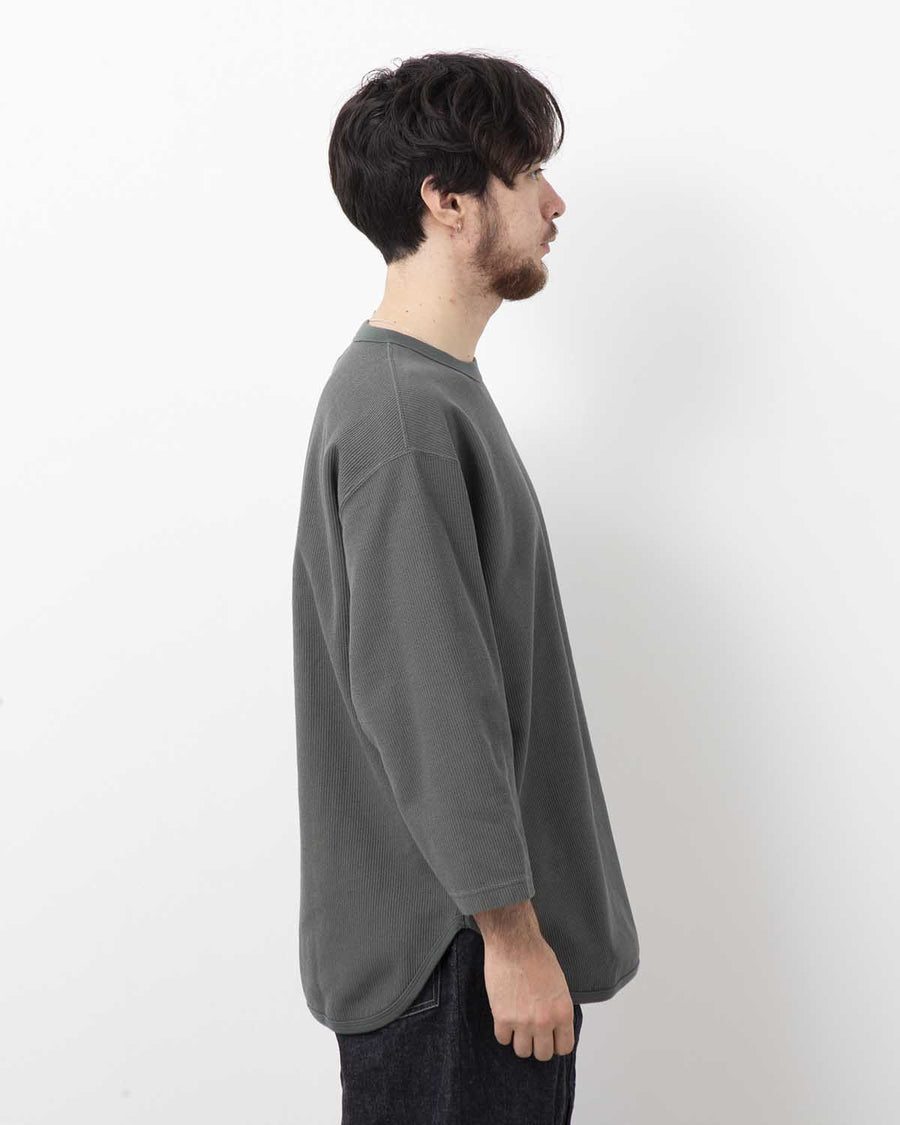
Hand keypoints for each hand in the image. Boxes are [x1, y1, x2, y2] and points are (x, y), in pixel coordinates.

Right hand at [481, 930, 575, 1060]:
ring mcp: (523, 1022)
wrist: (514, 942)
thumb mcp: (559, 983)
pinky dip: (504, 1031)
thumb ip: (557, 1008)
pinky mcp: (502, 1017)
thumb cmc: (536, 955)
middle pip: (543, 1054)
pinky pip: (503, 1039)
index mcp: (563, 1012)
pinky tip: (505, 1018)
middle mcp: (545, 1021)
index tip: (550, 1039)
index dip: (556, 1044)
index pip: (564, 1047)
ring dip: (520, 1040)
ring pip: (522, 1051)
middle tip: (533, 1033)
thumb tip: (554, 1024)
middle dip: (538, 1045)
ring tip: (518, 1026)